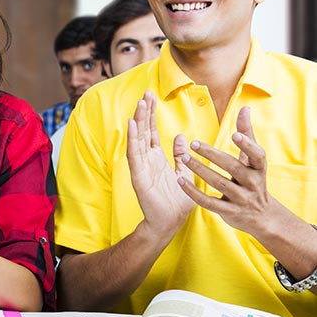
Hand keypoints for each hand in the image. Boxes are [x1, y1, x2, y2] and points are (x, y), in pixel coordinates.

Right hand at [126, 92, 194, 237]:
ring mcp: (141, 167)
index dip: (151, 114)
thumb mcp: (184, 173)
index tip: (152, 96)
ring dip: (138, 121)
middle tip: (146, 93)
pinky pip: (134, 154)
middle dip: (144, 112)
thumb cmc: (176, 202)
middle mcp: (146, 160)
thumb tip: (180, 137)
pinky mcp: (138, 176)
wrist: (169, 222)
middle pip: (143, 131)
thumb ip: (180, 156)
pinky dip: (133, 138)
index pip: (151, 131)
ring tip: (140, 104)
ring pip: (137, 139)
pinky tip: (132, 124)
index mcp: (156, 159)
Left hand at [177, 106, 275, 234]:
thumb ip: (247, 134)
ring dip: (200, 170)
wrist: (261, 216)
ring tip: (183, 158)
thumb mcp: (254, 159)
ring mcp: (241, 198)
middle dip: (213, 155)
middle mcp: (253, 183)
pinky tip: (180, 181)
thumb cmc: (253, 179)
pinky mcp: (229, 211)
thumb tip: (245, 108)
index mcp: (259, 168)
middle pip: (233, 167)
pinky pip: (209, 202)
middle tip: (194, 143)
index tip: (235, 134)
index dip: (248, 145)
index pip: (257, 155)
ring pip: (219, 183)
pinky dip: (194, 192)